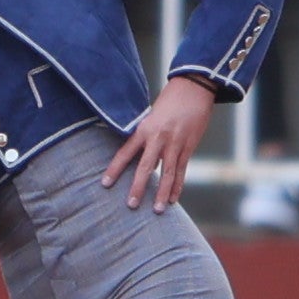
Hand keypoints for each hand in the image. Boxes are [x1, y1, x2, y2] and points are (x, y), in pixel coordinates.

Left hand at [101, 74, 216, 210]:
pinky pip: (181, 170)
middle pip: (146, 167)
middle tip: (131, 205)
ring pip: (167, 173)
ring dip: (162, 193)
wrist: (194, 88)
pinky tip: (174, 199)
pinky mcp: (189, 147)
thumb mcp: (152, 116)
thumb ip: (146, 137)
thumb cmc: (170, 101)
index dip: (114, 169)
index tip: (105, 184)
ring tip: (157, 210)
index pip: (125, 153)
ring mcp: (175, 143)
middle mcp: (158, 138)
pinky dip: (177, 186)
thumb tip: (143, 160)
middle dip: (138, 187)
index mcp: (144, 129)